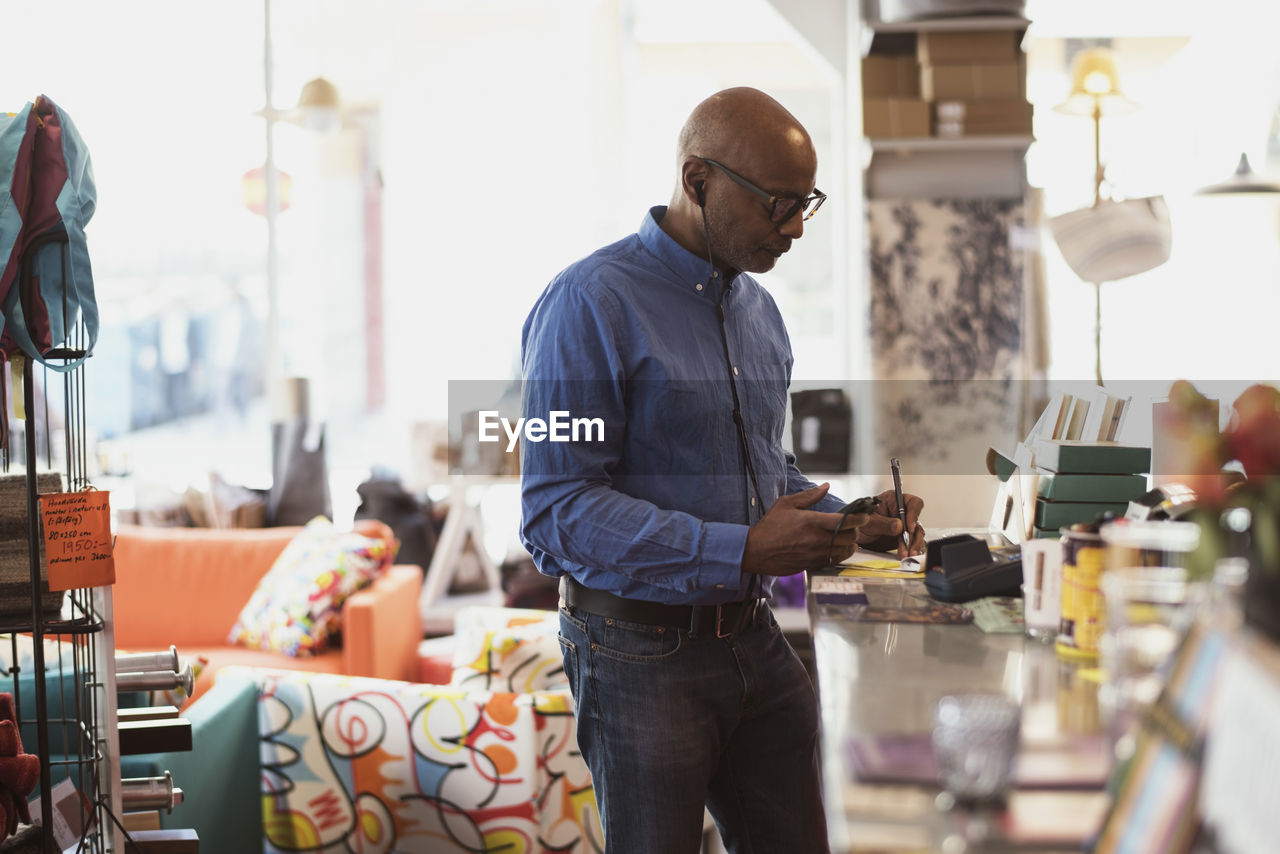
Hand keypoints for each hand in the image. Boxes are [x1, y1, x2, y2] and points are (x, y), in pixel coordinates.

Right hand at [741, 483, 869, 575]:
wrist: (755, 551)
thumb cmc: (769, 526)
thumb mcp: (786, 504)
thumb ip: (809, 496)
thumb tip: (826, 486)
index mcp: (812, 522)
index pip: (844, 521)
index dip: (859, 519)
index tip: (864, 516)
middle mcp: (816, 539)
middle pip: (849, 537)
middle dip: (856, 531)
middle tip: (855, 527)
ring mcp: (815, 554)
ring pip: (844, 551)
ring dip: (850, 544)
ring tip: (850, 539)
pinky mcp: (812, 564)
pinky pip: (834, 561)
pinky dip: (840, 555)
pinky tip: (838, 549)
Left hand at [856, 489, 925, 557]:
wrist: (854, 533)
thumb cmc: (859, 520)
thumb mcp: (868, 520)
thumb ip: (883, 523)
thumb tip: (900, 526)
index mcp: (895, 501)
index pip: (913, 503)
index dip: (914, 514)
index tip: (910, 528)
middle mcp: (903, 513)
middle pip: (916, 522)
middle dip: (912, 537)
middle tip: (907, 548)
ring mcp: (905, 526)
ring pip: (917, 535)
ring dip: (913, 546)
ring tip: (907, 555)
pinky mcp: (904, 539)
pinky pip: (913, 544)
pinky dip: (912, 550)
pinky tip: (908, 556)